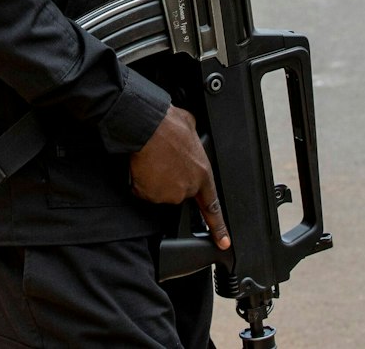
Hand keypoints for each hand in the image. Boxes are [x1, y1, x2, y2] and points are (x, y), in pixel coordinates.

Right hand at [129, 105, 230, 250]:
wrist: (147, 125)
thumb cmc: (168, 123)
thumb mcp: (190, 125)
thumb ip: (193, 139)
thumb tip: (189, 135)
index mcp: (202, 173)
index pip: (212, 206)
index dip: (218, 227)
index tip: (223, 242)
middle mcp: (187, 188)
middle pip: (178, 191)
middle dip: (171, 179)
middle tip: (165, 159)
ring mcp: (169, 193)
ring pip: (160, 191)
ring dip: (155, 179)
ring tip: (153, 159)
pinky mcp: (151, 194)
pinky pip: (144, 191)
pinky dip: (141, 181)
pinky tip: (143, 165)